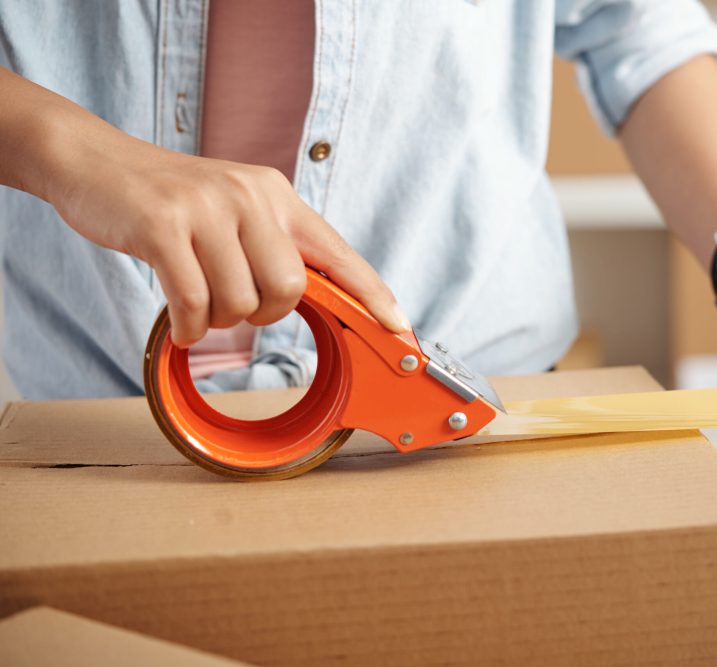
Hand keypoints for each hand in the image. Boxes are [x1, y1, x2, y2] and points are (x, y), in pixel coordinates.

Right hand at [8, 68, 408, 346]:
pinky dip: (188, 327)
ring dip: (218, 320)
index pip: (338, 252)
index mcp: (276, 195)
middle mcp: (251, 196)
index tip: (399, 327)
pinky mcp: (164, 225)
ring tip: (196, 298)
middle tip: (234, 305)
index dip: (372, 294)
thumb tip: (307, 297)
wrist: (96, 162)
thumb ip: (273, 246)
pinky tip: (179, 323)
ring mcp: (208, 208)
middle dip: (264, 315)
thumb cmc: (172, 200)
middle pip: (290, 290)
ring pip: (242, 302)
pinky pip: (193, 303)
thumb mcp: (234, 209)